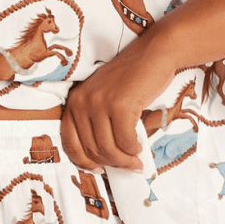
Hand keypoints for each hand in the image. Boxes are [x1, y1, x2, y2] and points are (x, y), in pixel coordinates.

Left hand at [61, 37, 164, 171]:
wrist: (154, 54)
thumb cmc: (132, 78)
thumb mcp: (105, 98)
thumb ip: (98, 123)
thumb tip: (104, 158)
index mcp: (75, 101)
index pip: (70, 142)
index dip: (84, 161)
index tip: (98, 169)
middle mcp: (82, 101)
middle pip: (91, 149)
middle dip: (111, 163)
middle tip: (126, 166)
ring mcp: (100, 102)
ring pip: (108, 148)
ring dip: (124, 160)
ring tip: (135, 161)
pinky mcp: (119, 105)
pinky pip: (125, 141)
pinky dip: (133, 149)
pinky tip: (139, 147)